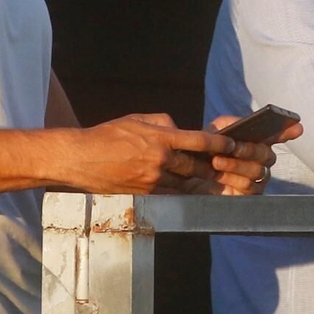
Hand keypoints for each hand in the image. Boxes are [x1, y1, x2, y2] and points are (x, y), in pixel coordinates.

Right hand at [71, 113, 235, 194]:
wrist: (82, 159)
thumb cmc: (108, 135)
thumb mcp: (137, 119)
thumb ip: (163, 122)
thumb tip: (179, 128)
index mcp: (160, 139)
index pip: (198, 140)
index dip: (219, 143)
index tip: (231, 143)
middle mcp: (160, 161)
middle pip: (196, 166)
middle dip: (211, 165)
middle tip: (224, 165)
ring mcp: (153, 181)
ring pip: (185, 183)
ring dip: (197, 181)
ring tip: (209, 179)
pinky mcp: (145, 195)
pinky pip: (170, 194)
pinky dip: (180, 191)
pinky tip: (186, 189)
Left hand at [203, 115, 302, 194]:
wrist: (187, 176)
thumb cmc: (204, 151)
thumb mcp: (212, 132)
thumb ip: (227, 124)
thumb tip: (241, 124)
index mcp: (256, 141)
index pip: (277, 135)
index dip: (288, 132)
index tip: (297, 127)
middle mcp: (261, 160)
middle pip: (267, 155)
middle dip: (250, 150)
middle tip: (233, 147)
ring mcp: (257, 179)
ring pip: (257, 171)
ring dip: (236, 165)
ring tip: (216, 161)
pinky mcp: (249, 196)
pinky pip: (249, 188)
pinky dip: (232, 179)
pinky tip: (218, 176)